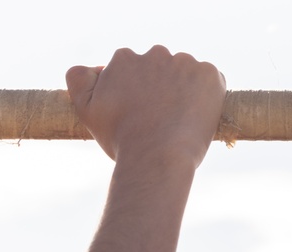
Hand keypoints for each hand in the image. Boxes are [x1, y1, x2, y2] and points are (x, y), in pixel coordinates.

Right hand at [66, 45, 226, 166]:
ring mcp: (184, 63)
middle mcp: (154, 54)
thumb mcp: (87, 110)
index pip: (135, 69)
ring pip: (187, 73)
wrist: (157, 157)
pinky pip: (212, 79)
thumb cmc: (122, 140)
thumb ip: (79, 80)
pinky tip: (199, 116)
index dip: (140, 92)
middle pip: (162, 68)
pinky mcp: (208, 75)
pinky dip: (210, 94)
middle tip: (164, 118)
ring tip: (181, 120)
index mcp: (125, 59)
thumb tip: (95, 67)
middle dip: (164, 87)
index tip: (144, 112)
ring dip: (187, 89)